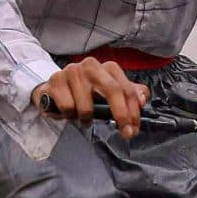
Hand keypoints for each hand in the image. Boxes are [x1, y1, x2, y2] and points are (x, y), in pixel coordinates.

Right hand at [33, 58, 148, 137]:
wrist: (53, 88)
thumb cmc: (84, 92)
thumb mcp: (109, 93)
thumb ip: (129, 94)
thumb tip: (143, 99)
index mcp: (107, 68)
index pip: (126, 89)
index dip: (133, 111)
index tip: (133, 129)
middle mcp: (91, 66)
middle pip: (113, 90)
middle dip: (121, 114)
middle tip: (124, 132)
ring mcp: (72, 71)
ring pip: (87, 105)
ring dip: (86, 119)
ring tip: (83, 118)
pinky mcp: (56, 80)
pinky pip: (67, 107)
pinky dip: (69, 115)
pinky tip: (68, 112)